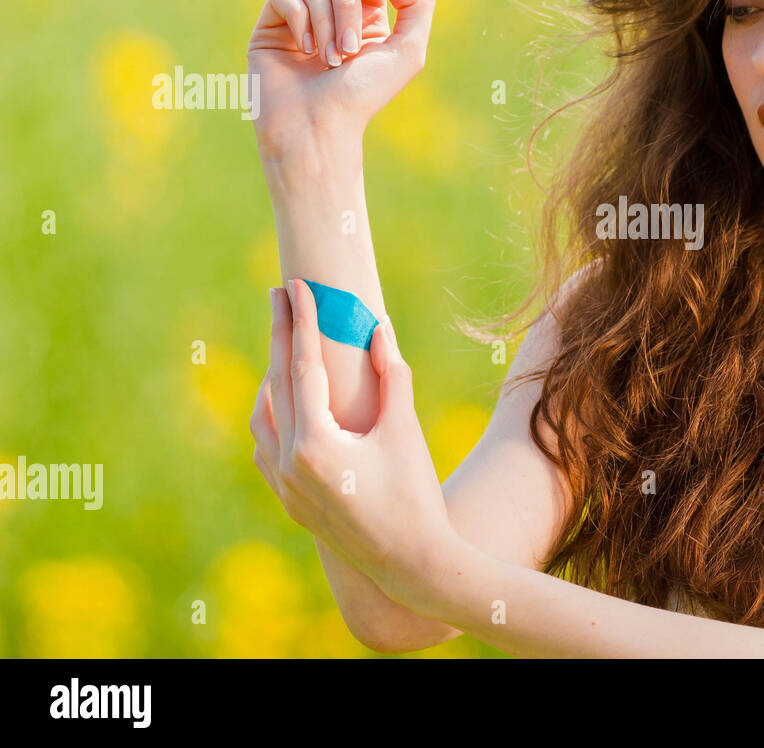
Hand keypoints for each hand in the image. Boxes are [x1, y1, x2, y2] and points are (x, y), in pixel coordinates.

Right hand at [247, 0, 435, 157]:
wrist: (317, 125)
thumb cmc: (363, 95)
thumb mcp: (408, 52)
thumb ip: (417, 6)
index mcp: (370, 16)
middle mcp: (335, 12)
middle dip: (349, 5)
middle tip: (350, 49)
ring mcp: (302, 16)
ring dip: (326, 21)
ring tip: (330, 61)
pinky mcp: (272, 24)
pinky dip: (299, 20)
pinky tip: (304, 52)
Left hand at [248, 279, 453, 604]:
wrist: (412, 564)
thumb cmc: (416, 494)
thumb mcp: (404, 430)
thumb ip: (391, 375)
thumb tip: (378, 326)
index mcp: (314, 444)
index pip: (301, 367)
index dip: (302, 321)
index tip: (300, 285)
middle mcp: (288, 463)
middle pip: (275, 383)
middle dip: (278, 335)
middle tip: (281, 293)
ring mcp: (284, 485)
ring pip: (262, 417)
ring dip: (271, 376)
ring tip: (283, 343)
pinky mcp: (290, 501)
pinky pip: (266, 447)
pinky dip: (271, 417)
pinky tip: (284, 402)